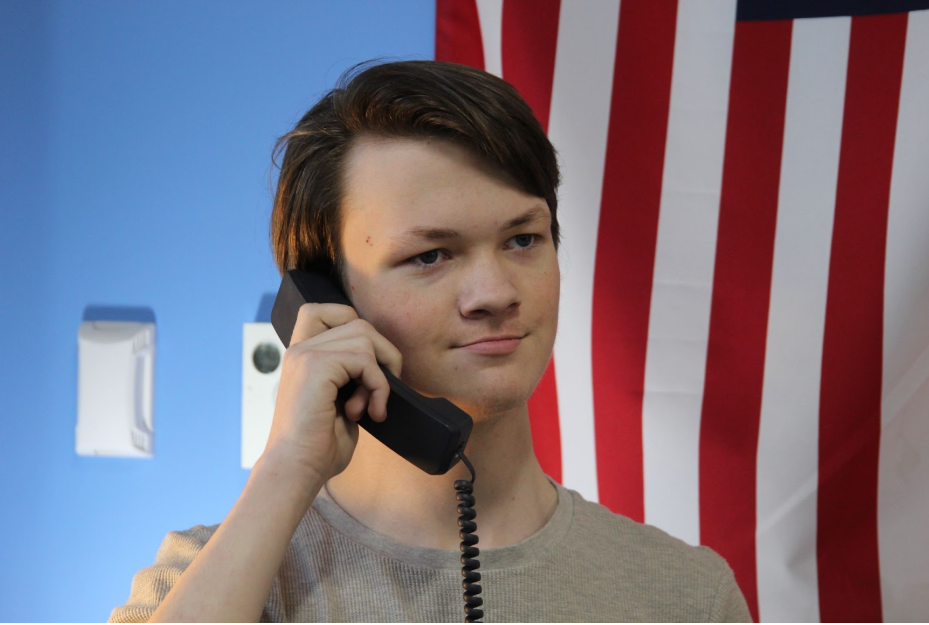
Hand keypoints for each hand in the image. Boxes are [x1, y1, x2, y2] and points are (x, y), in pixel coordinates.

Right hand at [263, 302, 402, 483]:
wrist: (297, 469)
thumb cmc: (319, 445)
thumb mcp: (339, 401)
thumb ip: (352, 374)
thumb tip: (385, 362)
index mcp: (301, 355)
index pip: (322, 310)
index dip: (352, 323)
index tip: (366, 365)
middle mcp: (300, 349)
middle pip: (357, 322)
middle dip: (382, 354)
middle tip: (379, 392)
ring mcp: (306, 355)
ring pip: (365, 337)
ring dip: (380, 375)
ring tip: (368, 407)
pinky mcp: (316, 366)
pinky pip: (365, 360)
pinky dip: (378, 386)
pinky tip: (369, 413)